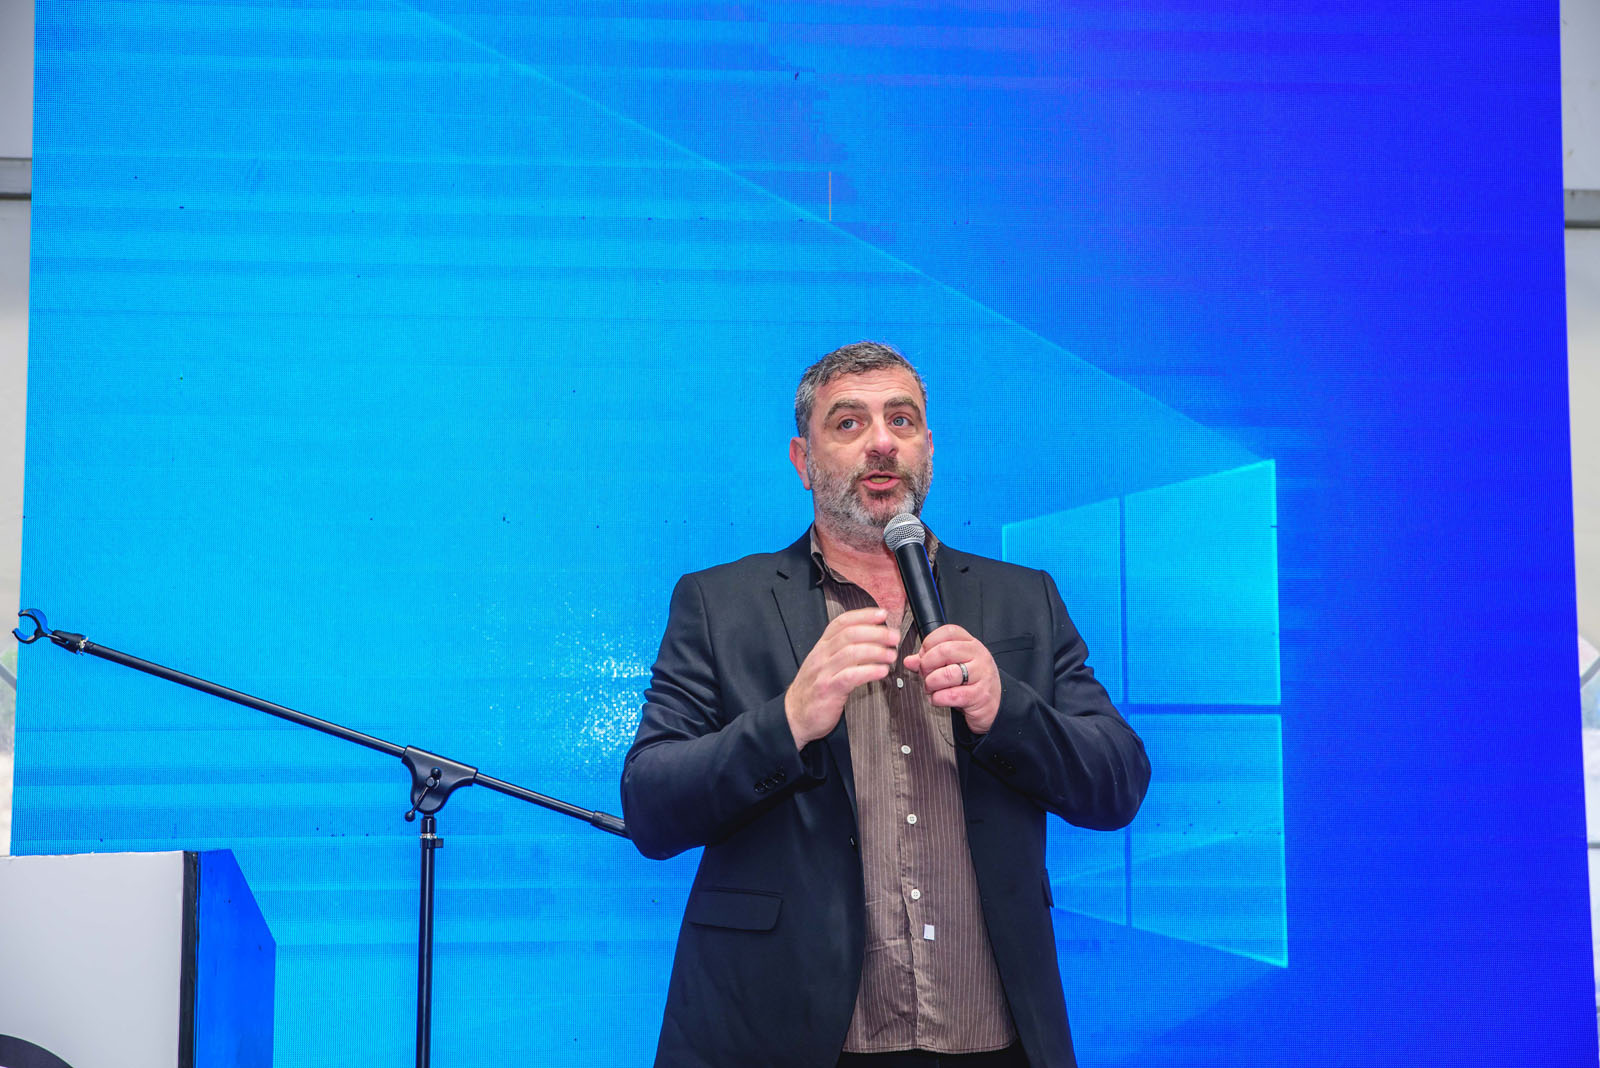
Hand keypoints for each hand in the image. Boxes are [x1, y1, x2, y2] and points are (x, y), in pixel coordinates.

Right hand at [785, 607, 898, 749]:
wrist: (795, 715)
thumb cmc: (815, 690)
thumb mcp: (824, 664)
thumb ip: (843, 651)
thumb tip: (873, 642)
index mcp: (822, 646)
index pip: (842, 622)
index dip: (863, 615)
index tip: (882, 614)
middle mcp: (822, 655)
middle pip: (850, 634)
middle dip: (875, 633)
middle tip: (894, 637)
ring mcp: (823, 672)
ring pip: (851, 652)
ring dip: (876, 651)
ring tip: (891, 655)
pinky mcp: (828, 690)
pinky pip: (850, 676)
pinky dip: (869, 671)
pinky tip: (882, 672)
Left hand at [904, 624, 1000, 733]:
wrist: (994, 703)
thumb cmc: (972, 681)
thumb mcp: (953, 665)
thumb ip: (929, 660)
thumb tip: (909, 661)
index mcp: (971, 644)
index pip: (947, 632)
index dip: (929, 642)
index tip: (923, 655)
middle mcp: (978, 656)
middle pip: (945, 651)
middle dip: (927, 664)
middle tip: (924, 674)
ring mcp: (982, 675)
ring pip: (947, 674)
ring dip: (931, 683)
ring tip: (930, 688)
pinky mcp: (980, 695)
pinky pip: (952, 695)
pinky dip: (938, 698)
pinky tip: (938, 699)